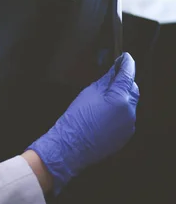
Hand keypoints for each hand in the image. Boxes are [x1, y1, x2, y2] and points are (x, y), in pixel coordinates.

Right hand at [27, 52, 139, 193]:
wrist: (70, 146)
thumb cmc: (75, 118)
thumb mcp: (87, 93)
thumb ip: (104, 81)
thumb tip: (113, 72)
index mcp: (119, 99)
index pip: (128, 75)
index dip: (127, 64)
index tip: (126, 57)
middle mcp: (129, 112)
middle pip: (133, 90)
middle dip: (125, 81)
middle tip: (114, 75)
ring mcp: (129, 125)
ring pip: (130, 104)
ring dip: (122, 97)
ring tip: (105, 97)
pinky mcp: (125, 135)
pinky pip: (126, 118)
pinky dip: (120, 111)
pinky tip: (105, 112)